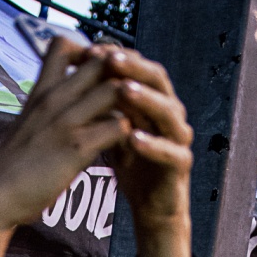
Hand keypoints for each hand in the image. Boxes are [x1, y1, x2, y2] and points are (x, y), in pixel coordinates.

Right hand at [0, 38, 134, 256]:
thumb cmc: (10, 169)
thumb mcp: (25, 128)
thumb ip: (43, 112)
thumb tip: (59, 109)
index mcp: (40, 93)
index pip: (64, 45)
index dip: (89, 51)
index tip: (100, 74)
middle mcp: (54, 100)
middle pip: (100, 62)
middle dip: (122, 75)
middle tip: (133, 99)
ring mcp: (66, 122)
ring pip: (115, 90)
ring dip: (132, 104)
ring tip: (138, 122)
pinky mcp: (76, 148)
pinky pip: (118, 127)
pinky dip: (130, 134)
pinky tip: (130, 147)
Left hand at [102, 51, 194, 256]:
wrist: (151, 207)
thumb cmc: (133, 164)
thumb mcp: (112, 129)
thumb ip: (101, 104)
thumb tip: (74, 75)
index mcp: (152, 100)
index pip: (138, 67)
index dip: (117, 57)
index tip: (90, 49)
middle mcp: (169, 112)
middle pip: (157, 79)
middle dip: (134, 67)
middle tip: (111, 59)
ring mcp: (179, 137)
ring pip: (168, 110)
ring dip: (146, 99)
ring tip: (125, 91)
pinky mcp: (182, 164)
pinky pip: (172, 151)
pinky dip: (153, 144)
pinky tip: (134, 138)